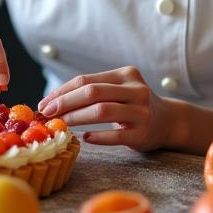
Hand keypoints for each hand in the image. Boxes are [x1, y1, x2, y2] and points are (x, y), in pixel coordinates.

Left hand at [38, 66, 171, 151]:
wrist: (167, 121)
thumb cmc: (132, 105)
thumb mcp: (118, 90)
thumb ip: (93, 91)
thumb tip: (52, 101)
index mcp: (126, 74)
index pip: (87, 80)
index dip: (63, 91)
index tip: (44, 102)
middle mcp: (136, 89)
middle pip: (93, 92)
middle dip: (66, 102)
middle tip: (47, 113)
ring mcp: (141, 111)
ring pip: (102, 111)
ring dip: (76, 117)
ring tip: (62, 124)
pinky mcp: (143, 133)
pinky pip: (115, 135)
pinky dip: (97, 136)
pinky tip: (85, 137)